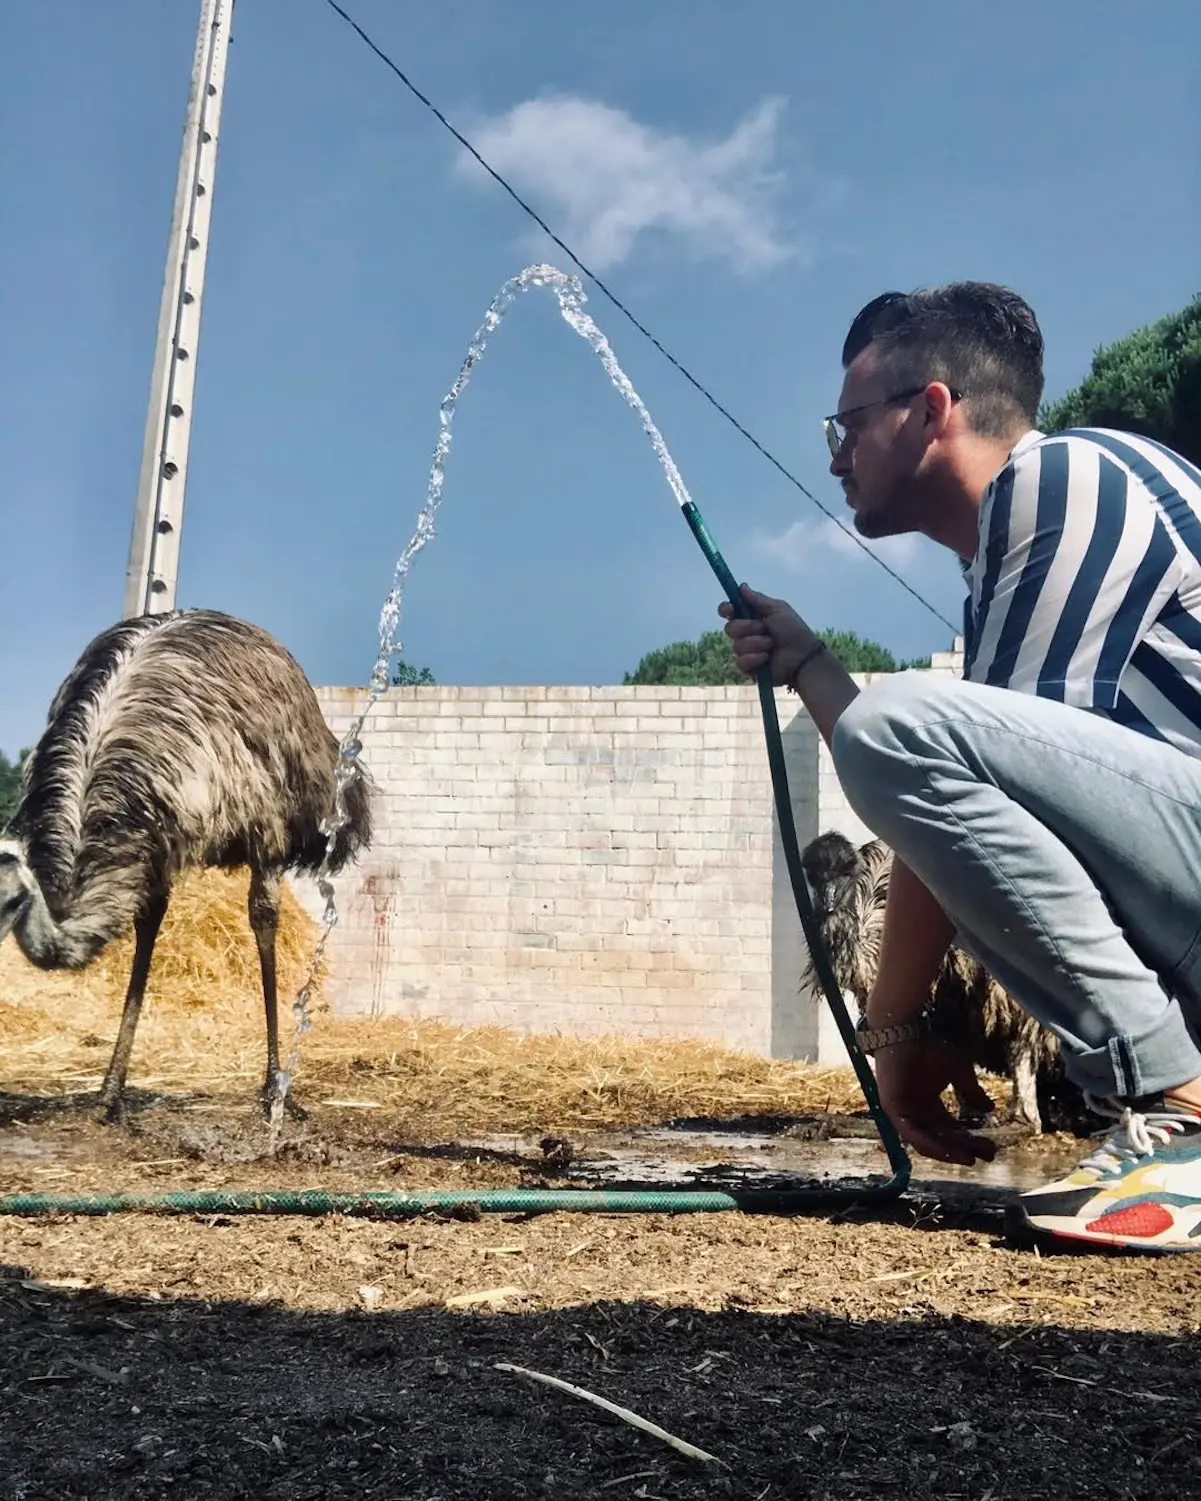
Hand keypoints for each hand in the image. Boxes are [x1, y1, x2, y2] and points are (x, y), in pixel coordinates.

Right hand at [718, 585, 817, 686]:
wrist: (802, 656)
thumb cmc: (793, 630)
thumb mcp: (778, 609)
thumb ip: (758, 599)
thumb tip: (742, 586)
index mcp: (752, 617)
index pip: (729, 612)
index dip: (726, 609)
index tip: (730, 610)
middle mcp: (746, 633)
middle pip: (729, 628)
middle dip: (747, 628)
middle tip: (764, 628)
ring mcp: (747, 651)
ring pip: (737, 646)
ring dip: (757, 643)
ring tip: (772, 645)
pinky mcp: (749, 667)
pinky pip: (741, 662)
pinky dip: (755, 658)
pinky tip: (767, 658)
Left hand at [872, 1039, 997, 1166]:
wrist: (906, 1029)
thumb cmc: (929, 1046)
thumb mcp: (958, 1072)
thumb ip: (971, 1092)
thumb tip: (990, 1109)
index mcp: (929, 1104)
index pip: (951, 1130)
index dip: (971, 1142)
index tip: (992, 1150)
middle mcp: (916, 1111)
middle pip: (941, 1138)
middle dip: (964, 1149)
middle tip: (988, 1156)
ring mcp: (902, 1111)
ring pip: (925, 1141)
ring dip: (947, 1152)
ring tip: (968, 1158)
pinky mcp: (891, 1108)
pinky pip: (910, 1133)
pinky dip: (927, 1142)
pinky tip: (946, 1150)